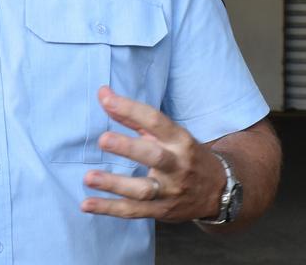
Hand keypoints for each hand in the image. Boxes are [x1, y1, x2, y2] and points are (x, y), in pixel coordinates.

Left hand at [79, 85, 225, 222]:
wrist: (218, 190)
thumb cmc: (185, 155)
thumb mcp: (168, 134)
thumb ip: (134, 117)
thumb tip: (103, 95)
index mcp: (179, 140)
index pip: (156, 121)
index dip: (131, 109)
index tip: (105, 98)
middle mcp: (177, 165)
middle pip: (154, 157)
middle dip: (128, 148)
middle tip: (103, 140)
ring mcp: (170, 191)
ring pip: (143, 189)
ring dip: (114, 184)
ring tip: (88, 177)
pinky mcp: (161, 211)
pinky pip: (133, 211)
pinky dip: (109, 209)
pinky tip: (87, 204)